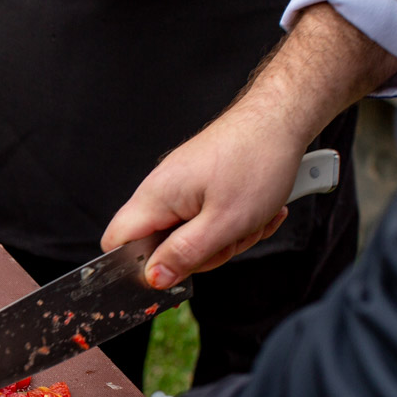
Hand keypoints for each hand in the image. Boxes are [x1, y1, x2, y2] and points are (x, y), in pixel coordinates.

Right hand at [102, 3, 396, 289]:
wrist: (281, 118)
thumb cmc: (256, 161)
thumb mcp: (223, 223)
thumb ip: (183, 254)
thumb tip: (152, 278)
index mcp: (154, 197)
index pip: (115, 242)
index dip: (134, 267)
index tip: (171, 274)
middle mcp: (160, 190)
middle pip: (159, 246)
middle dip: (199, 254)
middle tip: (229, 240)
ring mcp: (180, 186)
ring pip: (189, 235)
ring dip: (225, 239)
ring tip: (251, 220)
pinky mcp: (199, 184)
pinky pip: (207, 219)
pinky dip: (233, 222)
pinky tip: (256, 211)